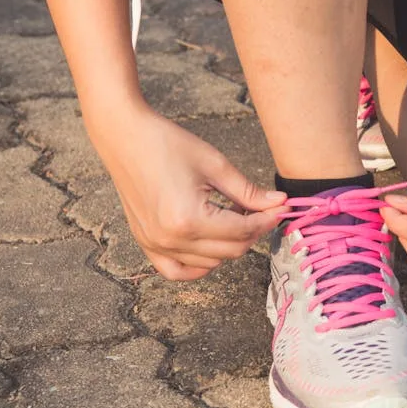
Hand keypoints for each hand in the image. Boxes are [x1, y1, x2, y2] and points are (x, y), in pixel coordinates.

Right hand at [89, 105, 287, 279]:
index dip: (267, 220)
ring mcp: (155, 244)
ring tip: (231, 215)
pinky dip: (199, 265)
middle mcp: (170, 239)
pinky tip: (211, 245)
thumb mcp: (216, 165)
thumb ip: (249, 192)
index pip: (243, 231)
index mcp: (189, 219)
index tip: (281, 208)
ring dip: (229, 244)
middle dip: (253, 231)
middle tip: (261, 209)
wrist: (125, 137)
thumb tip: (280, 204)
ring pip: (210, 262)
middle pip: (231, 251)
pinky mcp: (145, 243)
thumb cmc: (167, 144)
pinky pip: (177, 270)